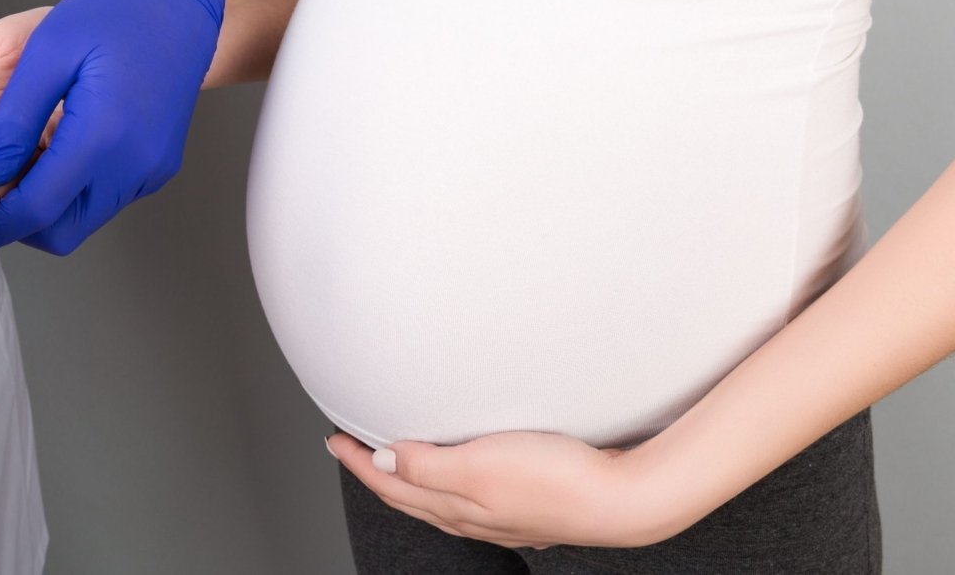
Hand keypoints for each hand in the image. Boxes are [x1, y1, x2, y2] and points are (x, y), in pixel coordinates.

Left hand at [0, 0, 225, 253]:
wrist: (180, 3)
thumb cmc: (114, 14)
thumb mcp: (45, 52)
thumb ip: (10, 120)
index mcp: (103, 135)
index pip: (34, 208)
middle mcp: (132, 165)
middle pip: (57, 232)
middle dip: (11, 221)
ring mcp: (148, 171)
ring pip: (78, 222)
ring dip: (39, 207)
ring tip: (10, 169)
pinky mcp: (154, 169)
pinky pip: (101, 201)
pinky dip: (68, 191)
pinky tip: (49, 156)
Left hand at [327, 430, 681, 550]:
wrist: (621, 500)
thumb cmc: (555, 479)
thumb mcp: (478, 465)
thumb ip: (426, 465)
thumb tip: (381, 463)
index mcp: (454, 505)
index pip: (390, 483)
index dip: (358, 461)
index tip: (334, 438)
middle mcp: (472, 516)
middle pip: (409, 494)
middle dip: (375, 470)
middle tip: (351, 445)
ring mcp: (500, 515)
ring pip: (438, 499)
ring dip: (409, 478)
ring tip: (394, 457)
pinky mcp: (527, 506)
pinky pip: (470, 498)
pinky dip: (449, 483)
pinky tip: (460, 477)